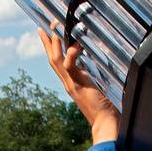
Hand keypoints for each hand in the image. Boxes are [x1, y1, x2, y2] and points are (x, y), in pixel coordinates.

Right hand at [39, 27, 119, 143]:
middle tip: (43, 27)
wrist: (107, 123)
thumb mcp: (101, 89)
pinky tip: (75, 45)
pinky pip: (70, 67)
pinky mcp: (78, 86)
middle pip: (52, 60)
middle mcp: (69, 83)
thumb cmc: (108, 108)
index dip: (52, 49)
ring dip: (53, 45)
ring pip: (56, 61)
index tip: (48, 35)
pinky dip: (71, 55)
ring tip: (53, 29)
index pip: (59, 63)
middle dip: (47, 43)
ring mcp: (71, 85)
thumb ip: (98, 78)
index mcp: (73, 83)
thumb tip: (106, 67)